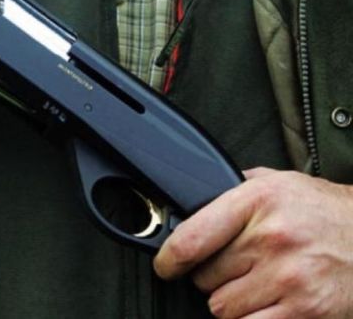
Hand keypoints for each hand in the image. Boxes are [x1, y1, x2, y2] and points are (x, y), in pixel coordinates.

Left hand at [154, 168, 352, 317]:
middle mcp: (271, 238)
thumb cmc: (324, 210)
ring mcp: (289, 277)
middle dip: (212, 275)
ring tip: (256, 283)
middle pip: (206, 276)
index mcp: (258, 201)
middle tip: (235, 267)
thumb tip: (194, 200)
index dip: (169, 258)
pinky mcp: (306, 310)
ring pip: (223, 307)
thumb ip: (235, 188)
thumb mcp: (278, 183)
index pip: (193, 236)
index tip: (165, 266)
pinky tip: (266, 304)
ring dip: (231, 301)